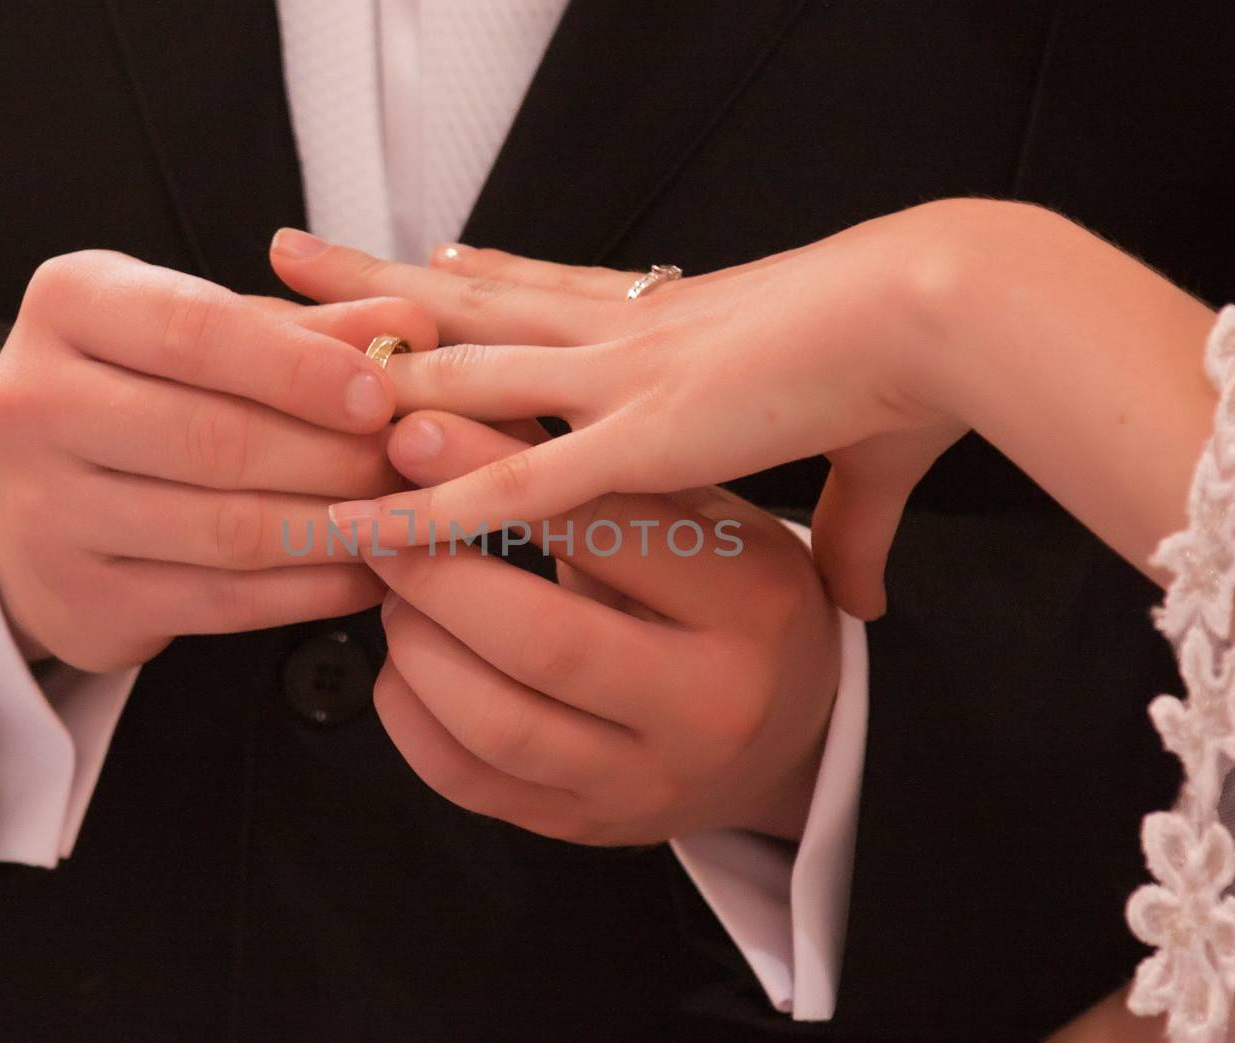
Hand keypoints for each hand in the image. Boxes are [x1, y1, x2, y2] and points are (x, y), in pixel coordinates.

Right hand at [0, 250, 434, 670]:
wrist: (43, 495)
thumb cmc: (148, 392)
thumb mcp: (216, 334)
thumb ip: (311, 327)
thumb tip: (410, 323)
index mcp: (68, 305)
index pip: (196, 331)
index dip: (301, 368)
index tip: (380, 394)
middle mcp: (33, 403)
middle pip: (215, 438)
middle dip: (332, 455)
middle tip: (405, 464)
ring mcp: (46, 510)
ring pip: (226, 529)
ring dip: (333, 527)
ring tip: (399, 517)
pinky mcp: (81, 597)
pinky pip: (223, 601)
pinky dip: (311, 590)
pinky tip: (365, 572)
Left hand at [269, 206, 995, 617]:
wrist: (953, 315)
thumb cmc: (912, 371)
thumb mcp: (867, 457)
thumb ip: (850, 525)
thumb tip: (868, 594)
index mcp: (670, 330)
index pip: (546, 293)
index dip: (477, 279)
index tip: (418, 262)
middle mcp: (626, 344)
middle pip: (470, 307)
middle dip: (375, 287)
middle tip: (290, 256)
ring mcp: (626, 386)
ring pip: (467, 379)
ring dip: (375, 374)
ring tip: (281, 348)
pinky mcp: (647, 445)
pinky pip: (521, 490)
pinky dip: (443, 507)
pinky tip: (376, 523)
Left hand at [366, 410, 839, 843]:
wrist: (790, 740)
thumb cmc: (737, 605)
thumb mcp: (707, 526)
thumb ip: (597, 480)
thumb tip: (456, 419)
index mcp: (749, 605)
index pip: (609, 532)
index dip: (496, 480)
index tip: (416, 437)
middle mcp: (708, 707)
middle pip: (546, 643)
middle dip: (440, 575)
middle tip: (382, 527)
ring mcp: (645, 782)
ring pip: (497, 725)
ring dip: (418, 649)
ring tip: (397, 596)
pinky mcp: (587, 825)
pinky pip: (471, 782)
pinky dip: (412, 717)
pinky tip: (404, 666)